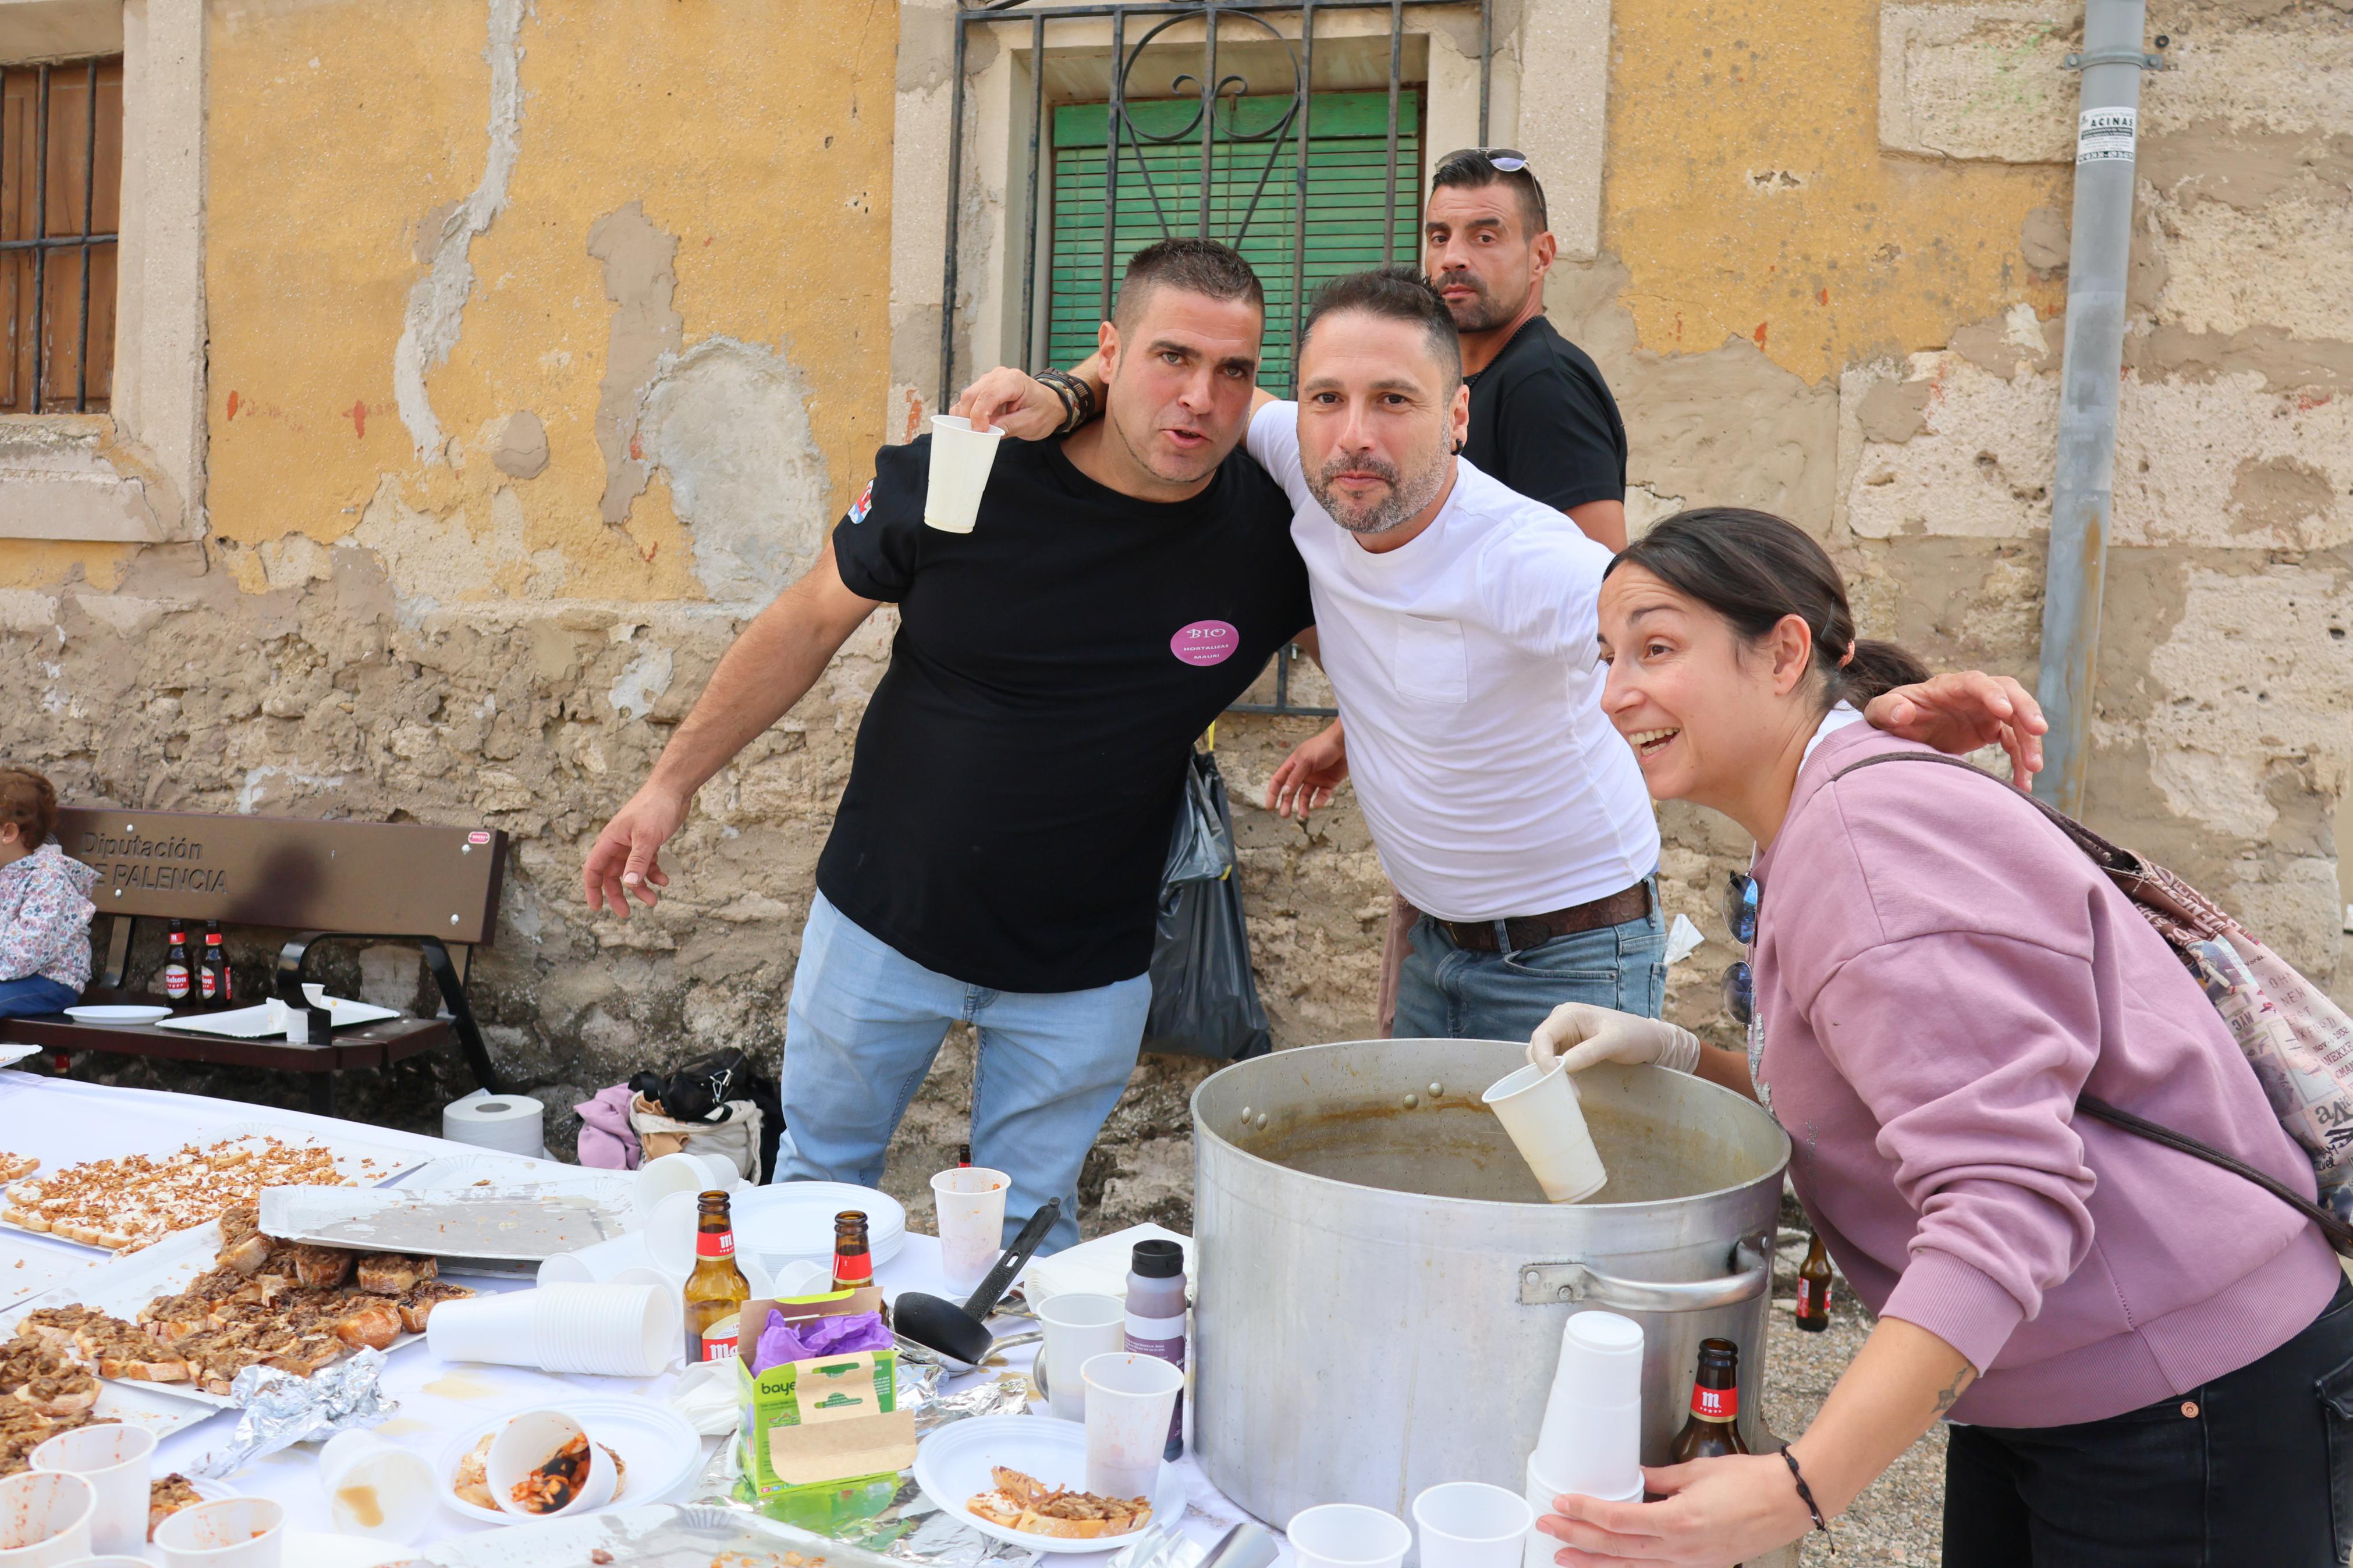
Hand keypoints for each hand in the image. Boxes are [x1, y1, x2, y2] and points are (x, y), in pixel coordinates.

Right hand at [582, 783, 687, 916]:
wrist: (673, 789)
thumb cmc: (656, 808)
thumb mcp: (647, 838)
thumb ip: (637, 862)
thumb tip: (627, 884)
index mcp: (610, 841)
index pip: (593, 869)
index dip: (592, 889)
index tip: (596, 908)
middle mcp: (618, 844)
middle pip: (612, 876)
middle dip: (619, 895)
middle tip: (626, 914)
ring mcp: (633, 844)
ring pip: (631, 873)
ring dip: (640, 887)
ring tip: (654, 901)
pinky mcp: (648, 843)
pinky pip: (646, 865)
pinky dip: (653, 874)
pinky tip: (664, 881)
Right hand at [951, 367, 1065, 439]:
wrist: (1051, 404)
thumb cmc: (1044, 411)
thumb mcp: (1030, 424)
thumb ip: (1008, 426)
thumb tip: (985, 431)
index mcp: (1014, 380)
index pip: (988, 395)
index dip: (978, 415)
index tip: (979, 432)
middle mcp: (999, 376)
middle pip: (972, 394)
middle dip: (968, 416)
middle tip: (975, 435)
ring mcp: (990, 380)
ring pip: (968, 397)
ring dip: (967, 415)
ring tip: (978, 430)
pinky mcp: (985, 387)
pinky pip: (970, 400)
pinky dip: (969, 413)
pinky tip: (977, 424)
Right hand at [1265, 722, 1347, 819]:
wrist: (1344, 743)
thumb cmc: (1322, 747)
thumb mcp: (1305, 761)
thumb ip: (1295, 777)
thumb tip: (1285, 793)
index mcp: (1293, 765)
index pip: (1278, 781)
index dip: (1273, 793)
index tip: (1269, 807)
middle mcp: (1303, 773)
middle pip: (1291, 791)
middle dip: (1286, 803)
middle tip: (1285, 815)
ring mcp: (1315, 779)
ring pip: (1305, 796)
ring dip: (1302, 805)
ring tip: (1303, 814)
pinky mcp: (1328, 783)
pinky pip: (1321, 795)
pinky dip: (1319, 800)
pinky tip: (1317, 804)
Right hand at [1529, 1002, 1701, 1074]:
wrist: (1648, 1039)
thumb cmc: (1634, 1035)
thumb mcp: (1614, 1042)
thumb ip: (1589, 1052)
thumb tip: (1562, 1066)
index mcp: (1568, 1014)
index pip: (1542, 1037)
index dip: (1542, 1059)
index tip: (1554, 1079)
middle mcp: (1561, 1023)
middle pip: (1537, 1048)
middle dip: (1544, 1070)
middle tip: (1564, 1090)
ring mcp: (1564, 1036)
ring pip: (1542, 1057)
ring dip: (1549, 1075)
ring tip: (1568, 1090)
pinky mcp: (1568, 1048)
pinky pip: (1553, 1062)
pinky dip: (1555, 1075)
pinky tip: (1566, 1086)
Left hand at [1537, 1455, 1813, 1567]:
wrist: (1791, 1501)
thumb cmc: (1751, 1481)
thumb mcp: (1697, 1472)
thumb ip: (1660, 1478)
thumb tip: (1634, 1476)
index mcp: (1677, 1521)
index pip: (1618, 1519)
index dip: (1586, 1512)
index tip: (1562, 1502)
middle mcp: (1681, 1548)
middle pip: (1618, 1547)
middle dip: (1579, 1539)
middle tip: (1548, 1528)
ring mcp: (1692, 1562)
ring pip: (1633, 1567)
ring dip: (1596, 1561)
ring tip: (1565, 1556)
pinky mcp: (1702, 1566)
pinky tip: (1610, 1566)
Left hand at [1866, 672, 2048, 788]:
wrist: (1900, 728)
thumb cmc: (1892, 715)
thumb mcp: (1881, 712)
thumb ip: (1887, 709)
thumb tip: (1904, 712)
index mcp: (1950, 686)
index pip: (1978, 682)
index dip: (1993, 693)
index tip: (2004, 711)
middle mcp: (1974, 695)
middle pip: (2010, 694)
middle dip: (2026, 710)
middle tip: (2039, 731)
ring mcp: (1986, 712)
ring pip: (2018, 721)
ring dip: (2030, 742)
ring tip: (2034, 768)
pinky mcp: (1991, 730)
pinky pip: (2014, 744)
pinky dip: (2021, 762)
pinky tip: (2024, 784)